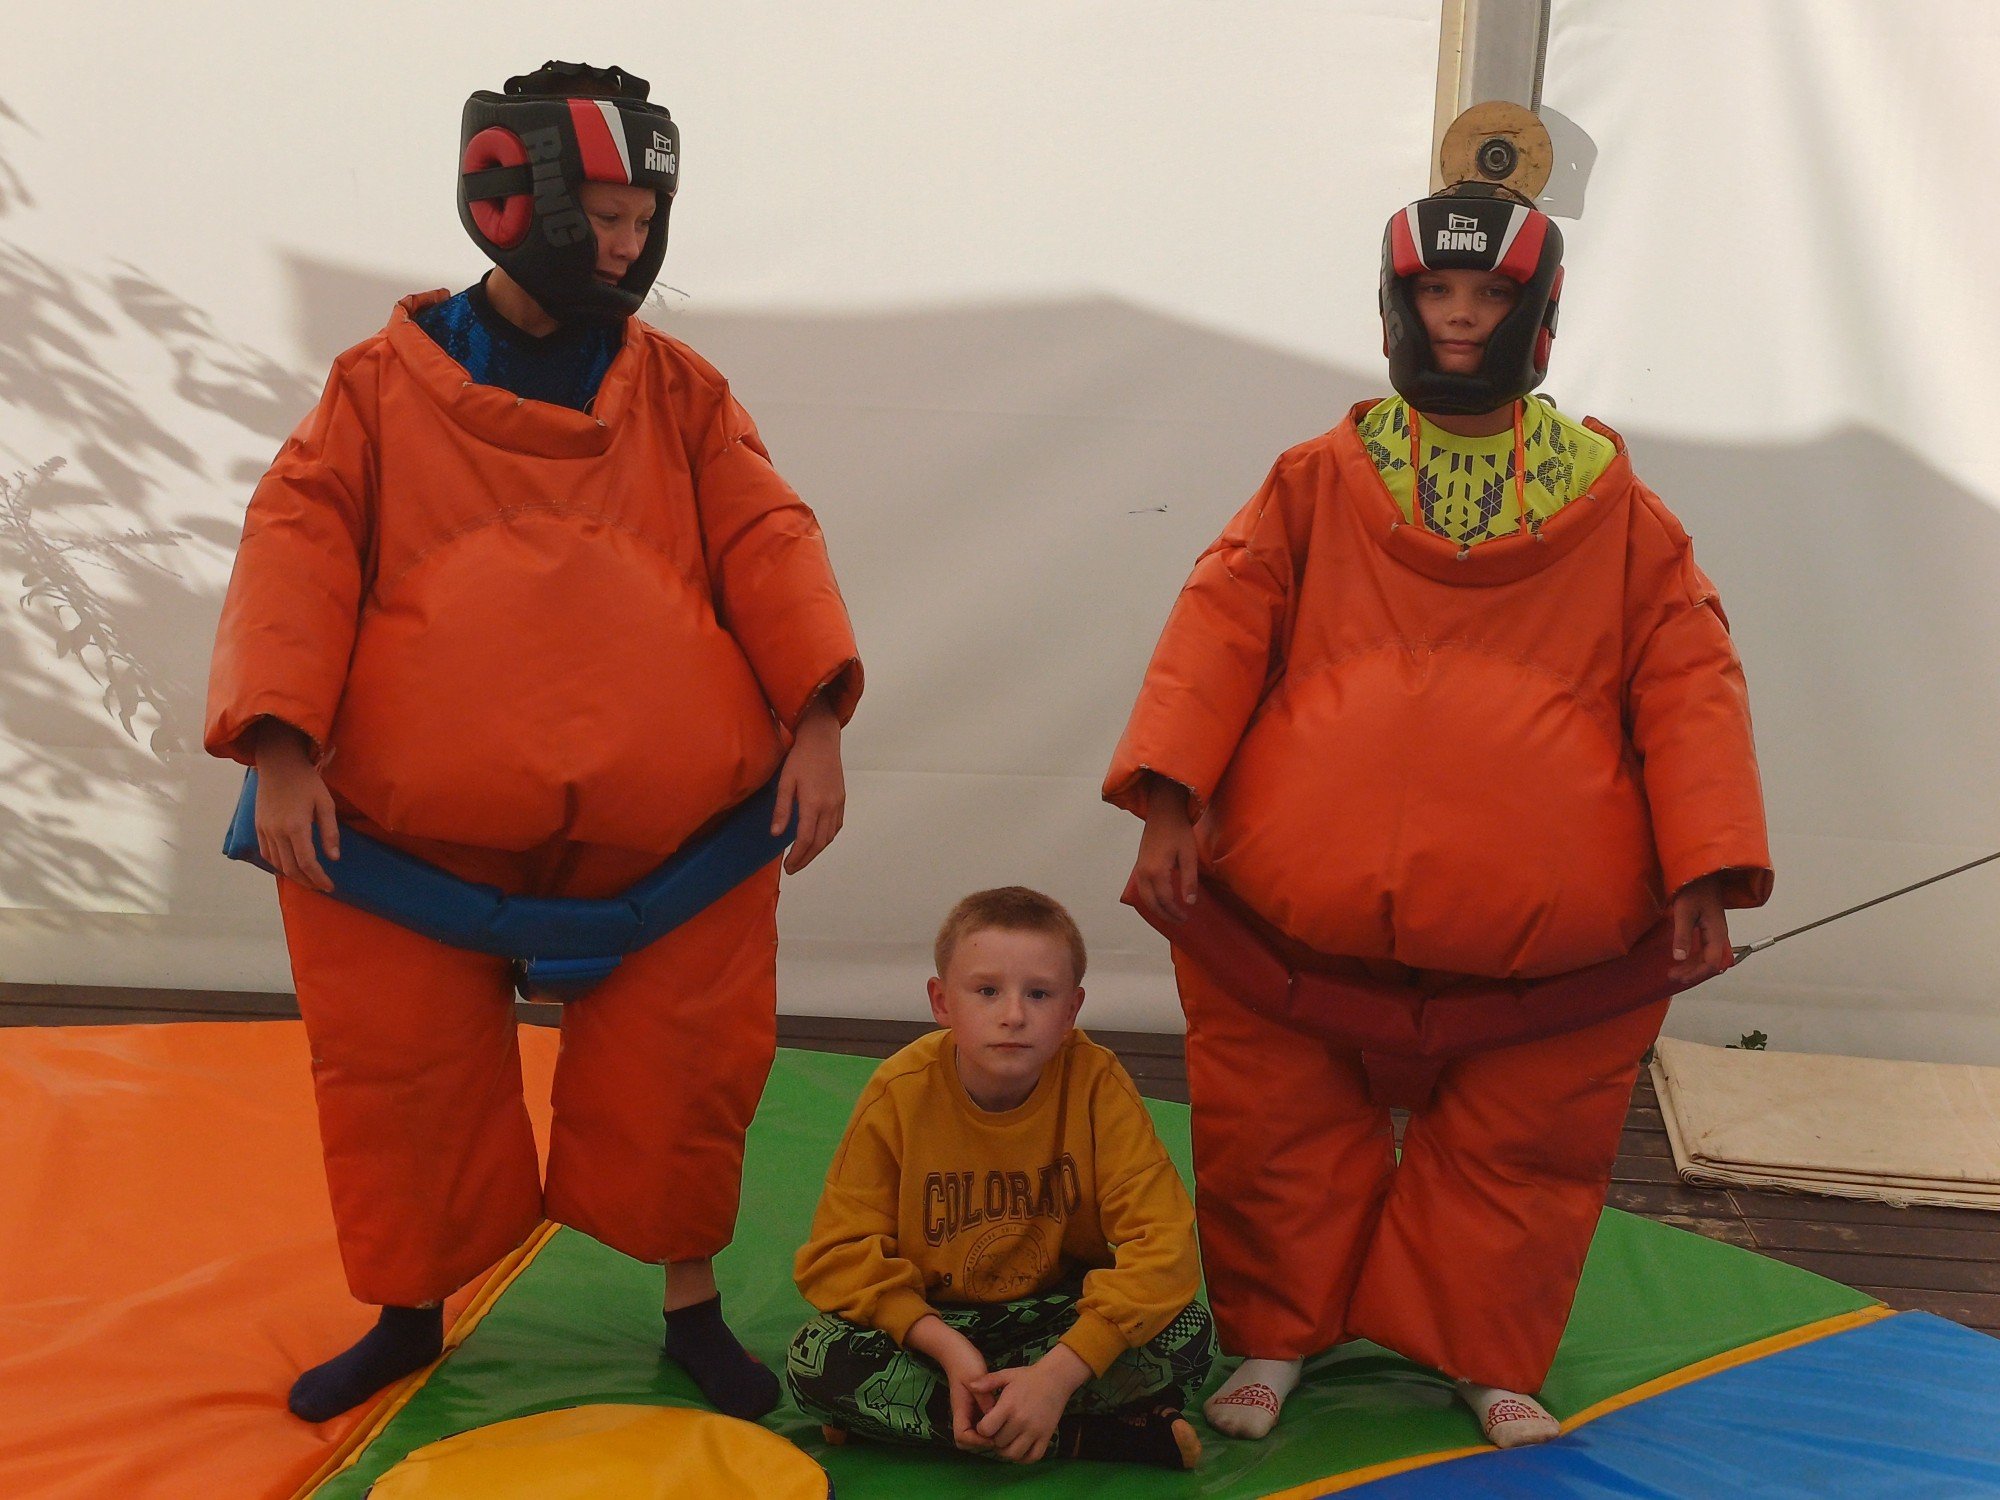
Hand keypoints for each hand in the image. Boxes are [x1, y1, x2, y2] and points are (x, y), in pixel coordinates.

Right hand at [252, 719, 338, 892]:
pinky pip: (267, 853)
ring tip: (308, 880)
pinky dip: (278, 865)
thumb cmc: (307, 782)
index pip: (307, 862)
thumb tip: (334, 858)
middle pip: (291, 868)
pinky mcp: (258, 827)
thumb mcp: (325, 803)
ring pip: (277, 863)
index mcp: (296, 826)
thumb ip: (330, 832)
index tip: (330, 886)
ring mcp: (265, 830)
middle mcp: (277, 832)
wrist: (278, 765)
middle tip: (321, 886)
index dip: (319, 878)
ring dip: (293, 876)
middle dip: (307, 881)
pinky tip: (290, 867)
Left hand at [774, 694, 845, 873]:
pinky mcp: (841, 799)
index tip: (788, 867)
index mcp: (813, 803)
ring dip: (816, 851)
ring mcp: (837, 803)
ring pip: (829, 836)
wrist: (822, 740)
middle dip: (806, 858)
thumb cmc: (800, 758)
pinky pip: (836, 826)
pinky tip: (817, 840)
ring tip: (803, 857)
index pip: (805, 839)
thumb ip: (782, 809)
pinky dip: (826, 838)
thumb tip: (776, 834)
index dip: (797, 856)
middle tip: (793, 868)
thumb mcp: (785, 782)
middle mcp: (829, 807)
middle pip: (819, 842)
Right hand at [904, 1316, 993, 1450]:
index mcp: (961, 1409)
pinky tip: (1001, 1418)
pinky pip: (979, 1423)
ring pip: (973, 1434)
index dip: (977, 1441)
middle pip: (965, 1441)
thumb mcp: (976, 1378)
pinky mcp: (973, 1406)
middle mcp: (962, 1414)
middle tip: (998, 1435)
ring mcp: (967, 1411)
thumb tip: (995, 1419)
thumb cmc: (965, 1361)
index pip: (962, 1437)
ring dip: (985, 1435)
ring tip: (1001, 1428)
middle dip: (980, 1443)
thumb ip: (985, 1399)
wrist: (955, 1349)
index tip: (993, 1435)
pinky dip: (988, 1426)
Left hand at [967, 1344, 1090, 1463]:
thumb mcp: (1006, 1375)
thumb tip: (970, 1385)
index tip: (986, 1423)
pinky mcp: (1046, 1437)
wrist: (1056, 1378)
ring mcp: (1035, 1431)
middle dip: (994, 1439)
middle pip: (998, 1443)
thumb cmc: (1028, 1377)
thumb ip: (987, 1382)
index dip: (982, 1429)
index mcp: (1008, 1406)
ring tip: (1006, 1440)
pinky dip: (1023, 1458)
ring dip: (1006, 1451)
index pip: (986, 1430)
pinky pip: (1032, 1457)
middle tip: (997, 1431)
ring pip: (1013, 1454)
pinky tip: (1019, 1447)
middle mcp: (1021, 1421)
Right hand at [1129, 776, 1198, 925]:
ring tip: (1170, 914)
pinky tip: (1160, 901)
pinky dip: (1150, 900)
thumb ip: (1189, 880)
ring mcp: (1139, 870)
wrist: (1163, 813)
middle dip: (1165, 915)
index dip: (1175, 911)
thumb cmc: (1179, 832)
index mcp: (1156, 872)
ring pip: (1144, 898)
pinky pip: (1141, 889)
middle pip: (1151, 903)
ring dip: (1156, 909)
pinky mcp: (1139, 866)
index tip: (1187, 917)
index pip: (1165, 900)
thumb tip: (1190, 902)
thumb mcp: (1189, 856)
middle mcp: (1144, 873)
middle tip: (1179, 921)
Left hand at [1668, 874, 1731, 984]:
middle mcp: (1719, 936)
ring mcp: (1716, 933)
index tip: (1679, 976)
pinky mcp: (1710, 929)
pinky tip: (1683, 959)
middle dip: (1693, 972)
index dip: (1696, 973)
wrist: (1702, 875)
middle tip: (1673, 976)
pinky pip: (1705, 949)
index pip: (1712, 962)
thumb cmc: (1694, 890)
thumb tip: (1679, 958)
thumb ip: (1682, 935)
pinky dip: (1695, 958)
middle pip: (1711, 962)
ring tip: (1676, 971)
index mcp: (1717, 933)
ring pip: (1708, 957)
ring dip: (1694, 966)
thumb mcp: (1684, 912)